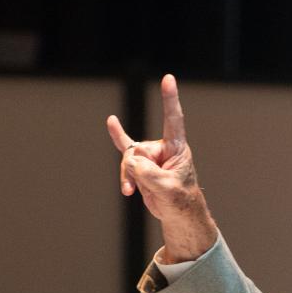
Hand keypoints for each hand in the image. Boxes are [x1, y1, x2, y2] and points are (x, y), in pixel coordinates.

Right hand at [107, 74, 217, 261]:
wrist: (177, 214)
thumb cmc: (180, 200)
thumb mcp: (167, 188)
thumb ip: (148, 173)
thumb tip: (131, 161)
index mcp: (177, 148)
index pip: (173, 118)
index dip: (170, 99)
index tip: (168, 78)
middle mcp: (162, 147)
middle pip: (138, 151)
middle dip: (137, 171)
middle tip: (150, 186)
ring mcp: (150, 156)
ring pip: (128, 160)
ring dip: (127, 177)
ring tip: (131, 191)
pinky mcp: (140, 165)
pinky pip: (125, 150)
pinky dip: (117, 137)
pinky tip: (111, 122)